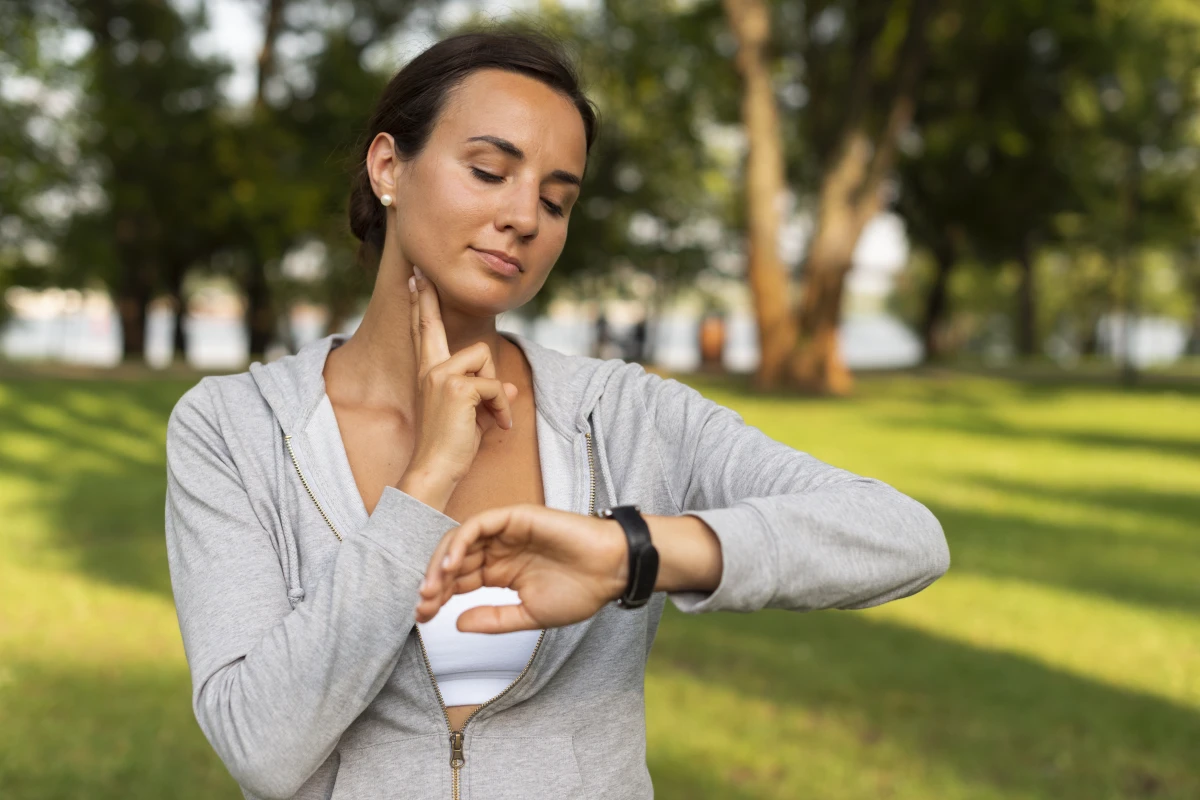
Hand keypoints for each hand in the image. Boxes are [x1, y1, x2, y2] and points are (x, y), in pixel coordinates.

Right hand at [404, 266, 518, 493]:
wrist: (436, 469)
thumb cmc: (453, 446)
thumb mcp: (475, 414)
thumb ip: (488, 393)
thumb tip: (509, 384)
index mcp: (429, 374)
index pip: (425, 333)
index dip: (421, 306)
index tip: (415, 280)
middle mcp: (430, 370)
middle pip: (432, 325)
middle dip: (427, 299)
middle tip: (418, 272)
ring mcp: (440, 376)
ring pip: (484, 359)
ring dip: (495, 389)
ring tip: (491, 415)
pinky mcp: (457, 388)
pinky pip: (495, 386)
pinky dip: (502, 407)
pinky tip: (498, 425)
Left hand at [414, 505, 628, 632]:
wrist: (612, 570)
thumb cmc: (580, 592)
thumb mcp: (529, 615)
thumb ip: (493, 619)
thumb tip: (457, 624)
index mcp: (501, 572)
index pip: (459, 581)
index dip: (438, 598)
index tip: (422, 618)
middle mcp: (499, 550)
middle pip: (454, 562)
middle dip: (434, 583)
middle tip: (421, 605)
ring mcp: (506, 532)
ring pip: (460, 541)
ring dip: (442, 563)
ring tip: (432, 587)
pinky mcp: (515, 516)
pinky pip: (479, 524)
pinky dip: (461, 541)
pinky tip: (453, 564)